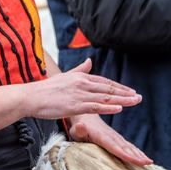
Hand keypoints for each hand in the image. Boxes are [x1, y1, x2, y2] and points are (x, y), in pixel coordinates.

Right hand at [23, 59, 141, 119]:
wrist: (30, 97)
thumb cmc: (47, 89)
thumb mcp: (66, 76)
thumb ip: (80, 69)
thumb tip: (90, 60)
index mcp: (82, 78)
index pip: (106, 83)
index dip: (120, 87)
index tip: (132, 91)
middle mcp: (83, 84)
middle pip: (109, 89)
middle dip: (126, 93)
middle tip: (140, 97)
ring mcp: (79, 95)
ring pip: (105, 98)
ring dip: (122, 100)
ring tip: (135, 102)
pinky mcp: (74, 106)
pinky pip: (95, 107)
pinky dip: (108, 108)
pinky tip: (119, 109)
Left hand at [68, 114, 152, 165]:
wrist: (86, 117)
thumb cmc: (78, 128)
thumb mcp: (75, 130)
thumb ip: (78, 130)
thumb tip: (80, 126)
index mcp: (102, 136)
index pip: (115, 147)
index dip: (126, 154)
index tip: (136, 159)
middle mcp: (112, 137)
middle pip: (126, 148)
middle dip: (137, 156)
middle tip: (148, 163)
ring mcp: (116, 138)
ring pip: (130, 147)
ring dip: (140, 155)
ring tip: (149, 162)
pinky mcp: (118, 140)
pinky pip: (129, 147)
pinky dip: (138, 152)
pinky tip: (145, 159)